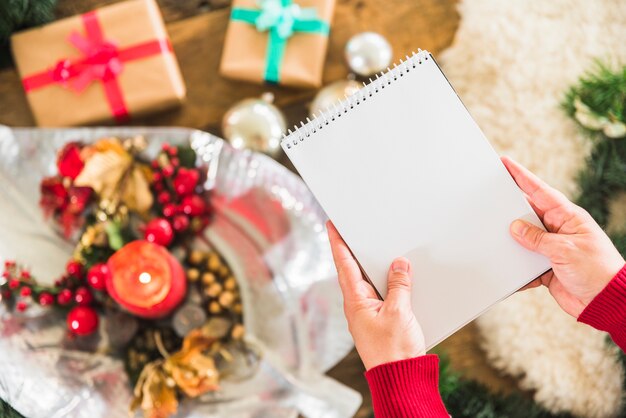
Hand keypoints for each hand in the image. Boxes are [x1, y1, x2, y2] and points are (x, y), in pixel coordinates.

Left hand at [327, 221, 425, 369]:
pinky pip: (380, 295)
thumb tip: (399, 264)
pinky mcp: (379, 321)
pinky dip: (386, 283)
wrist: (400, 378)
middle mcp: (357, 306)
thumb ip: (399, 285)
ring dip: (372, 267)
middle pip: (353, 271)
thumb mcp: (400, 312)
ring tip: (375, 248)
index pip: (344, 263)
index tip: (331, 224)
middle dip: (353, 250)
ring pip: (368, 283)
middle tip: (352, 229)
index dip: (338, 242)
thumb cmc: (394, 351)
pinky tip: (395, 278)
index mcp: (355, 301)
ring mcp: (367, 314)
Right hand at [503, 156, 624, 316]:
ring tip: (494, 238)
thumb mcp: (564, 250)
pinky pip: (524, 264)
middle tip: (490, 200)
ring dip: (512, 243)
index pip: (540, 192)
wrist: (605, 303)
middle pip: (528, 214)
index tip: (506, 163)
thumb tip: (515, 227)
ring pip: (523, 240)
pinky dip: (516, 269)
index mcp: (568, 217)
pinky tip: (507, 270)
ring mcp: (551, 249)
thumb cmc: (597, 271)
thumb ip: (537, 238)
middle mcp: (558, 230)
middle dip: (510, 209)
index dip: (522, 177)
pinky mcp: (546, 268)